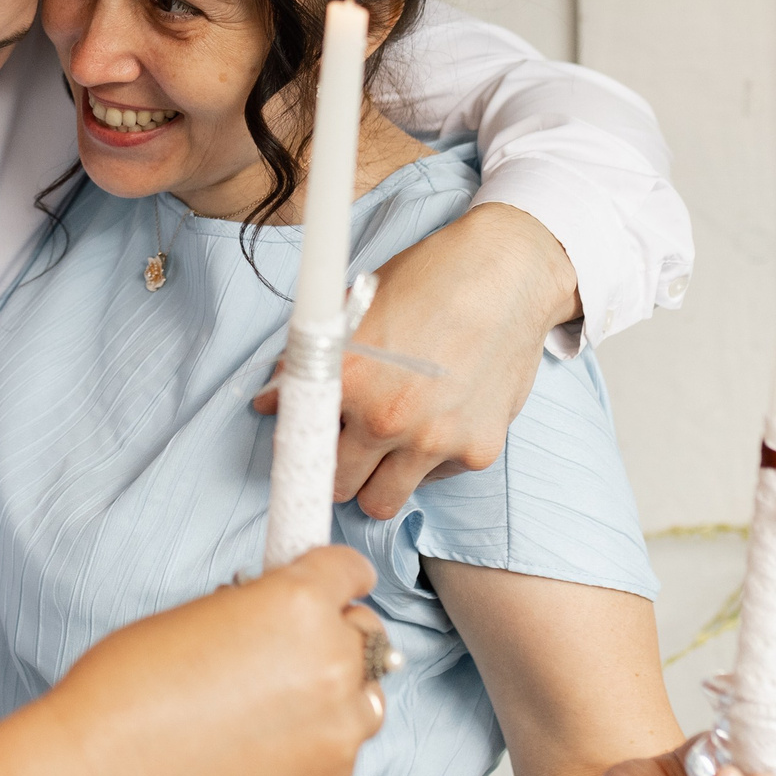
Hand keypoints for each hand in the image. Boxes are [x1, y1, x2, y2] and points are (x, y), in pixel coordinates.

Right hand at [42, 545, 387, 775]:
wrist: (102, 774)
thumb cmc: (126, 687)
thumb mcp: (197, 615)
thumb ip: (258, 612)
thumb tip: (280, 623)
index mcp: (298, 602)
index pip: (350, 571)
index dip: (335, 577)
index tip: (333, 587)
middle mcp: (332, 662)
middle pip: (366, 634)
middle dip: (332, 636)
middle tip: (287, 652)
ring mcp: (337, 731)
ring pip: (362, 699)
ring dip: (332, 696)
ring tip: (272, 708)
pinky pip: (338, 754)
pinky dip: (310, 749)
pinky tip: (257, 752)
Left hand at [253, 202, 580, 519]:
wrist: (505, 274)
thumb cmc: (426, 283)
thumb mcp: (354, 311)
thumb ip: (308, 363)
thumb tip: (269, 400)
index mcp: (345, 381)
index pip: (300, 449)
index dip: (299, 457)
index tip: (302, 460)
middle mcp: (385, 419)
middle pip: (339, 488)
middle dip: (338, 472)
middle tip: (347, 452)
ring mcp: (434, 441)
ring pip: (383, 501)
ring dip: (378, 483)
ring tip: (387, 449)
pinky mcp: (476, 452)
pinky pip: (435, 479)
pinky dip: (429, 463)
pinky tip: (438, 420)